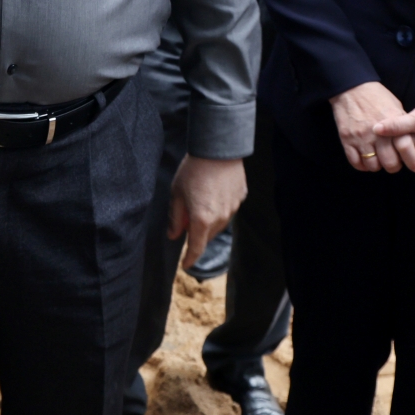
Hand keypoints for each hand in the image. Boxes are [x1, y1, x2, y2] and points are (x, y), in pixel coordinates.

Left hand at [167, 155, 246, 269]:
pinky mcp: (241, 197)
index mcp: (202, 220)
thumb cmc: (193, 170)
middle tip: (187, 219)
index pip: (196, 248)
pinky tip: (214, 192)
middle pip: (207, 236)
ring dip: (209, 221)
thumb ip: (175, 218)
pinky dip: (220, 207)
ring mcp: (233, 208)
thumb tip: (173, 235)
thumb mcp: (177, 194)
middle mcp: (220, 218)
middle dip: (197, 234)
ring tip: (201, 200)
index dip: (190, 259)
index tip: (185, 266)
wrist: (218, 148)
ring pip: (219, 224)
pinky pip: (229, 209)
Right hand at [330, 81, 410, 172]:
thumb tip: (409, 140)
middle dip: (393, 166)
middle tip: (392, 163)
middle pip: (389, 163)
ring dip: (377, 166)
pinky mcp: (347, 139)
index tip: (414, 167)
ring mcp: (361, 137)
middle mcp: (378, 133)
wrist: (351, 87)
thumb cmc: (376, 96)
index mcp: (393, 123)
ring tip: (377, 160)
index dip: (412, 161)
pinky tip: (364, 160)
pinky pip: (355, 161)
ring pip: (372, 165)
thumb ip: (402, 125)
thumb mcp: (395, 106)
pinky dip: (361, 165)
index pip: (406, 148)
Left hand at [372, 100, 414, 170]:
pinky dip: (396, 131)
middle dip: (380, 138)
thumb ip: (397, 125)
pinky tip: (391, 122)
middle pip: (390, 149)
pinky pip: (402, 139)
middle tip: (369, 122)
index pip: (387, 150)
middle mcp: (413, 153)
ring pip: (395, 143)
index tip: (367, 125)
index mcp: (412, 151)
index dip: (376, 139)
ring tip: (378, 120)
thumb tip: (375, 129)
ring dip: (388, 134)